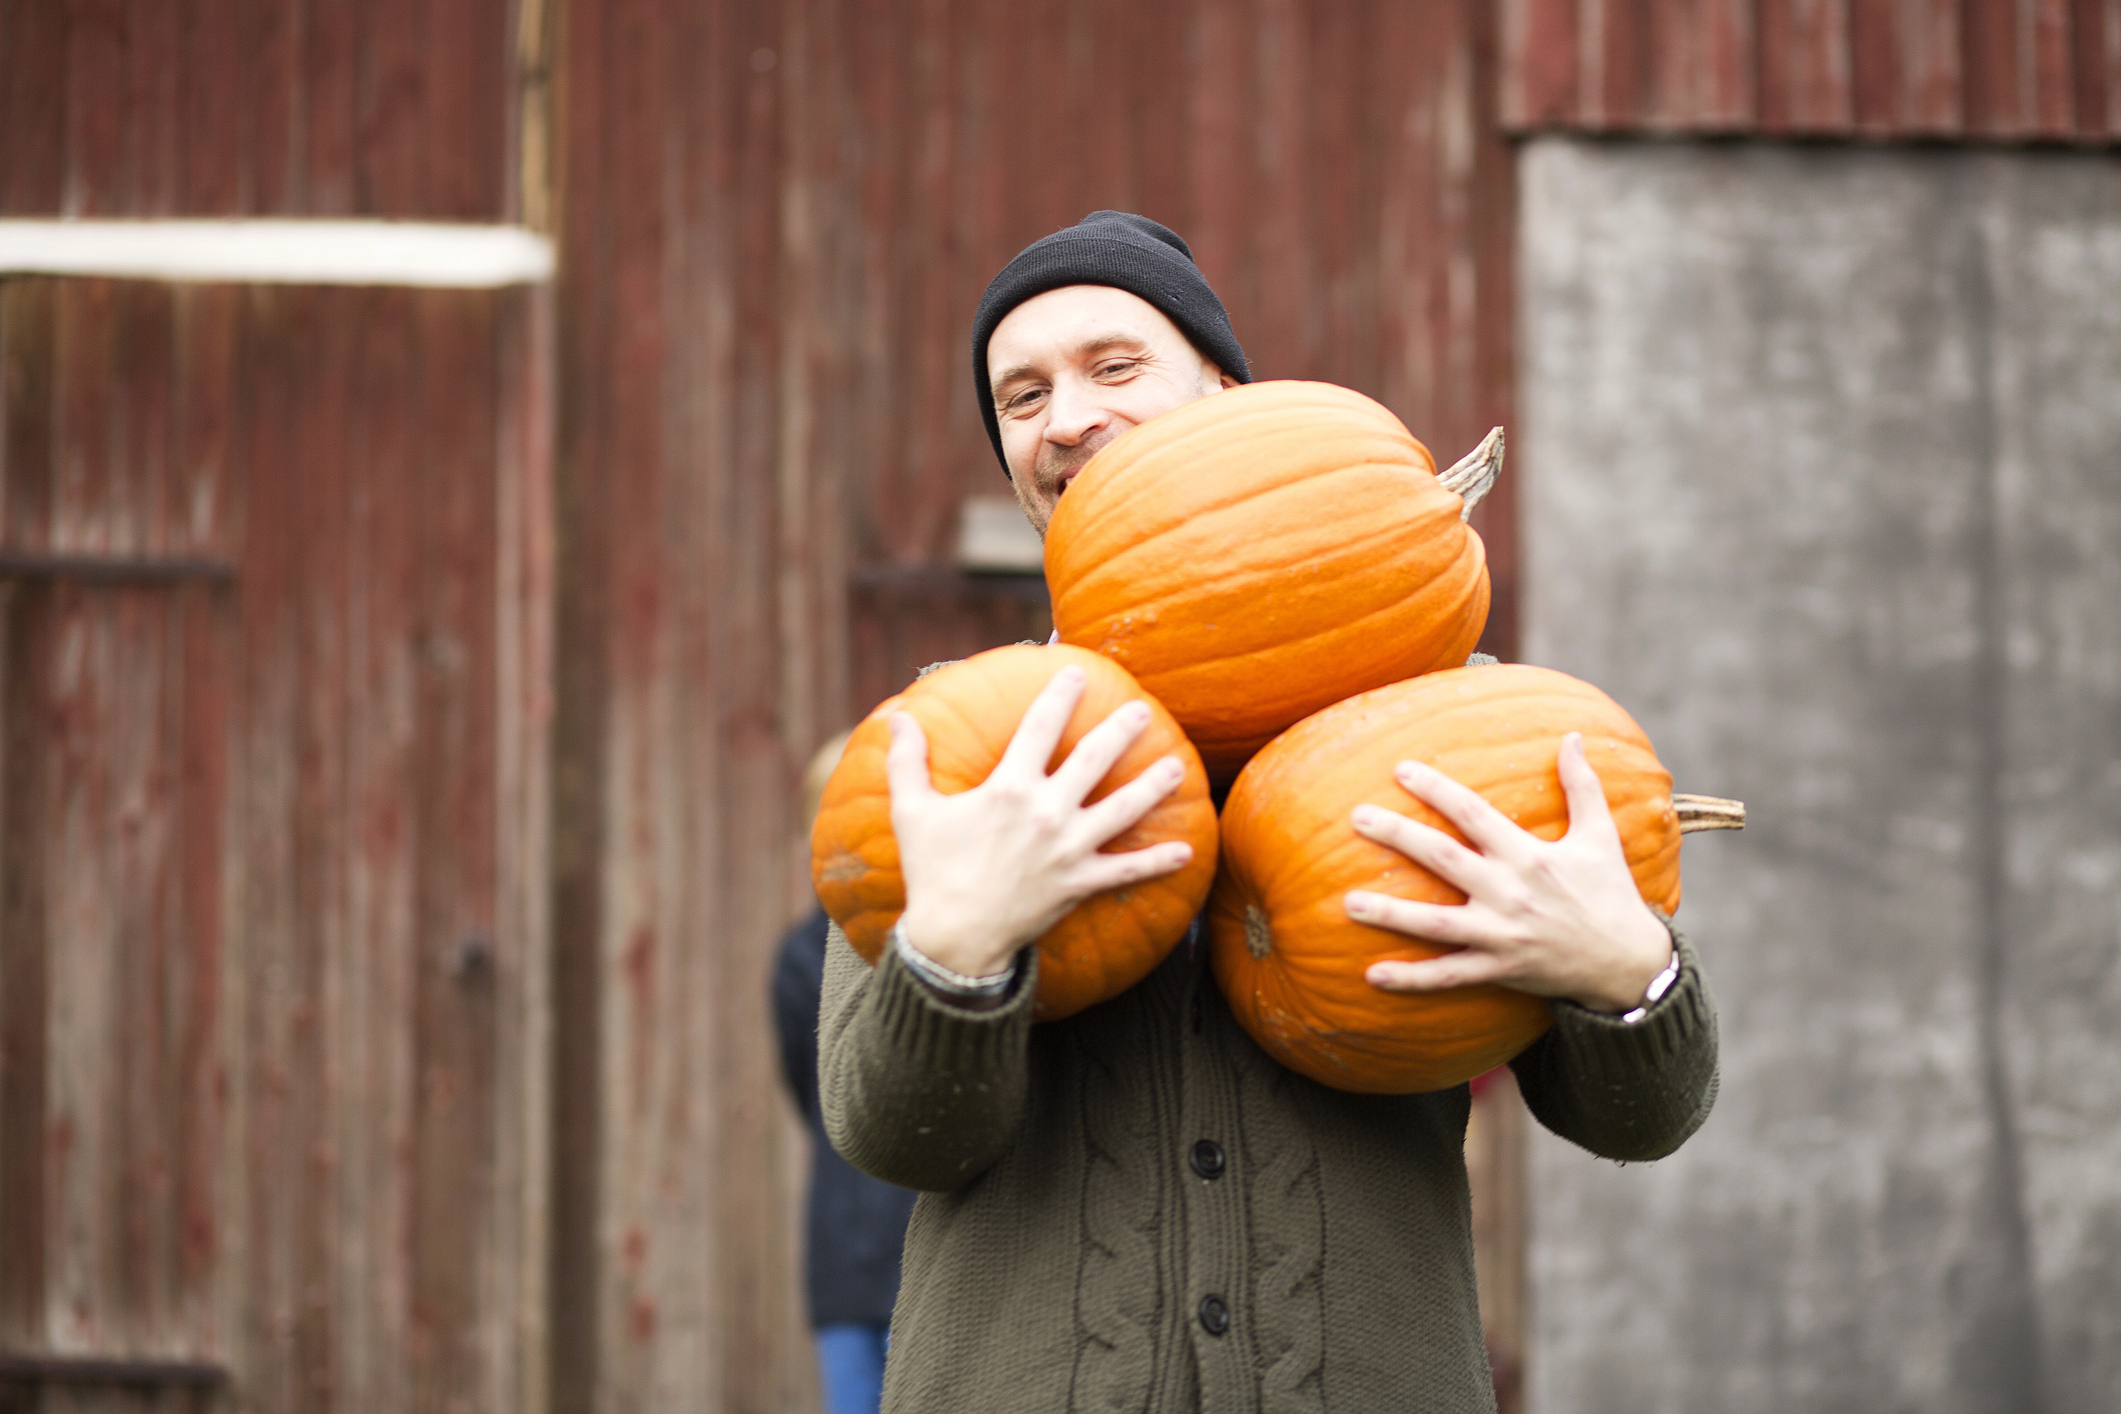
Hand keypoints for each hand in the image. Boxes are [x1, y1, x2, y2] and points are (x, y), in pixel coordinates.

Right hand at [888, 663, 1193, 979]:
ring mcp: (1068, 849)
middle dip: (1120, 730)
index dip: (1060, 696)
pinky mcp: (1080, 884)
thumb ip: (905, 761)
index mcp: (1009, 787)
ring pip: (1122, 809)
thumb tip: (897, 717)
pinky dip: (1158, 862)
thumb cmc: (931, 871)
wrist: (953, 938)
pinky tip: (1187, 852)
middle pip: (1094, 759)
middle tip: (1142, 709)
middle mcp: (1046, 811)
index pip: (1040, 728)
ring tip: (1177, 766)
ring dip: (1153, 786)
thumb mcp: (912, 811)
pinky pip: (1127, 871)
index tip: (1077, 673)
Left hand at [1343, 733, 1672, 1014]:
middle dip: (1399, 836)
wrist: (1627, 964)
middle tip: (1357, 817)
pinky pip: (1447, 976)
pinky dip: (1411, 979)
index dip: (1437, 790)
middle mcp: (1510, 893)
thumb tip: (1572, 735)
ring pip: (1436, 924)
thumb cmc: (1609, 894)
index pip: (1474, 814)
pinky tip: (1372, 974)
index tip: (1401, 770)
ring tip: (1347, 902)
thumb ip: (1582, 785)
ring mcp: (1500, 934)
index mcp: (1529, 856)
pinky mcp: (1498, 969)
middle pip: (1444, 859)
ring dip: (1390, 914)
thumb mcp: (1600, 836)